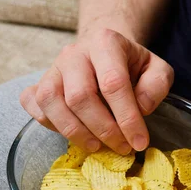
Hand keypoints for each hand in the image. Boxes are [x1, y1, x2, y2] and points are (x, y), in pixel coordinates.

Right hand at [20, 29, 173, 153]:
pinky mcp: (38, 83)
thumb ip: (156, 85)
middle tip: (121, 147)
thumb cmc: (131, 65)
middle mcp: (73, 53)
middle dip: (103, 129)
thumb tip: (141, 107)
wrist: (104, 52)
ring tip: (97, 146)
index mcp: (105, 42)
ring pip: (52, 102)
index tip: (139, 142)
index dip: (127, 118)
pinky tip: (73, 133)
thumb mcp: (157, 69)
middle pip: (80, 96)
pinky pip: (33, 105)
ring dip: (75, 132)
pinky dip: (49, 124)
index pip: (113, 83)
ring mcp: (52, 68)